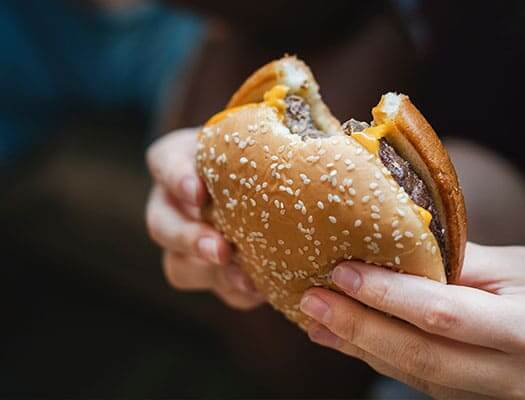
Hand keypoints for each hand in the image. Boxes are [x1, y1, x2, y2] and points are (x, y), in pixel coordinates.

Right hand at [145, 128, 264, 309]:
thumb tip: (325, 134)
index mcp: (181, 160)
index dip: (177, 177)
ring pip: (180, 266)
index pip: (166, 162)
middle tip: (219, 249)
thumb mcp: (267, 133)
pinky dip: (238, 292)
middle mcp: (173, 204)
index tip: (198, 191)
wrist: (278, 181)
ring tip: (245, 279)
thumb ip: (276, 133)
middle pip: (162, 225)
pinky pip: (217, 289)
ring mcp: (187, 244)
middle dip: (189, 239)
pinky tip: (262, 289)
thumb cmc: (270, 149)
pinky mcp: (213, 273)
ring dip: (212, 274)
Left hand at [300, 243, 524, 398]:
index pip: (443, 315)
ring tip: (317, 319)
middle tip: (310, 300)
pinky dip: (387, 359)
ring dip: (362, 348)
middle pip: (419, 357)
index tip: (341, 271)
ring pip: (417, 376)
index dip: (386, 294)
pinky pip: (427, 382)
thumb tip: (398, 245)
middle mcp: (514, 380)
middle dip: (358, 329)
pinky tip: (355, 338)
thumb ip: (463, 262)